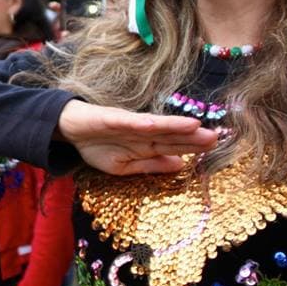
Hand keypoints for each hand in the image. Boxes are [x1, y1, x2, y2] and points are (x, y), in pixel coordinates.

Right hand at [57, 100, 217, 174]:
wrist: (69, 130)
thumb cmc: (97, 146)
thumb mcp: (124, 167)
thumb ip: (151, 166)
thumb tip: (180, 166)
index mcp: (146, 145)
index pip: (173, 146)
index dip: (193, 147)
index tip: (216, 147)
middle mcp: (142, 133)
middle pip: (170, 136)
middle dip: (192, 137)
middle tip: (217, 136)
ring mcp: (128, 124)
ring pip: (156, 126)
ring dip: (175, 126)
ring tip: (197, 126)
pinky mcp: (112, 117)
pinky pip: (129, 121)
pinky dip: (143, 123)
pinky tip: (158, 124)